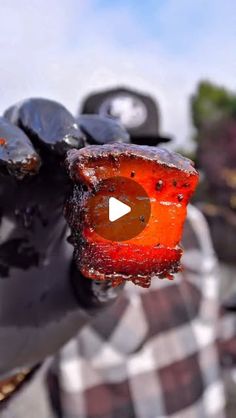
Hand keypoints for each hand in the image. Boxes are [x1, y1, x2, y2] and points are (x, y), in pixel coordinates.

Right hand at [0, 99, 127, 376]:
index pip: (95, 157)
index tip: (122, 155)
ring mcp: (3, 190)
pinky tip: (20, 164)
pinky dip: (3, 145)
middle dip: (67, 129)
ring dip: (34, 130)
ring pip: (14, 129)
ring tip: (47, 156)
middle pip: (54, 131)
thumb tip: (132, 255)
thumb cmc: (33, 322)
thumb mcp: (82, 298)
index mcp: (70, 206)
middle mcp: (37, 190)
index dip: (111, 147)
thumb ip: (107, 273)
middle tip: (76, 149)